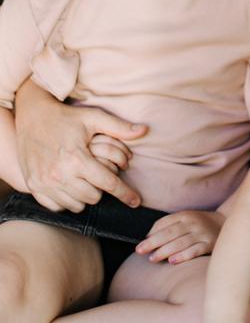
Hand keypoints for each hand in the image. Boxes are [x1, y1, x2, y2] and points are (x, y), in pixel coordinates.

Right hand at [15, 79, 146, 211]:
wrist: (32, 116)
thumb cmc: (66, 117)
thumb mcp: (93, 117)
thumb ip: (119, 127)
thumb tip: (144, 130)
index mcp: (77, 159)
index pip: (108, 184)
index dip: (125, 193)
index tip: (136, 201)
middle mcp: (59, 174)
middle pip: (93, 197)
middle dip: (102, 189)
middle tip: (100, 176)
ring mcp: (44, 183)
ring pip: (76, 205)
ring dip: (85, 196)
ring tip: (87, 181)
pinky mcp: (34, 186)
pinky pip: (58, 206)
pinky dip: (67, 200)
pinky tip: (71, 187)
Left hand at [136, 210, 224, 263]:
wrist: (226, 224)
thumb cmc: (200, 224)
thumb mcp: (186, 219)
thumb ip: (169, 225)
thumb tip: (149, 237)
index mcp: (185, 215)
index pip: (165, 223)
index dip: (151, 234)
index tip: (139, 246)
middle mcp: (193, 223)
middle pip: (170, 233)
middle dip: (153, 242)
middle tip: (140, 251)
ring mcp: (202, 233)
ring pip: (181, 242)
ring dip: (165, 250)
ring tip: (152, 259)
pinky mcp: (210, 244)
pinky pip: (195, 250)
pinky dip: (184, 255)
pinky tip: (172, 261)